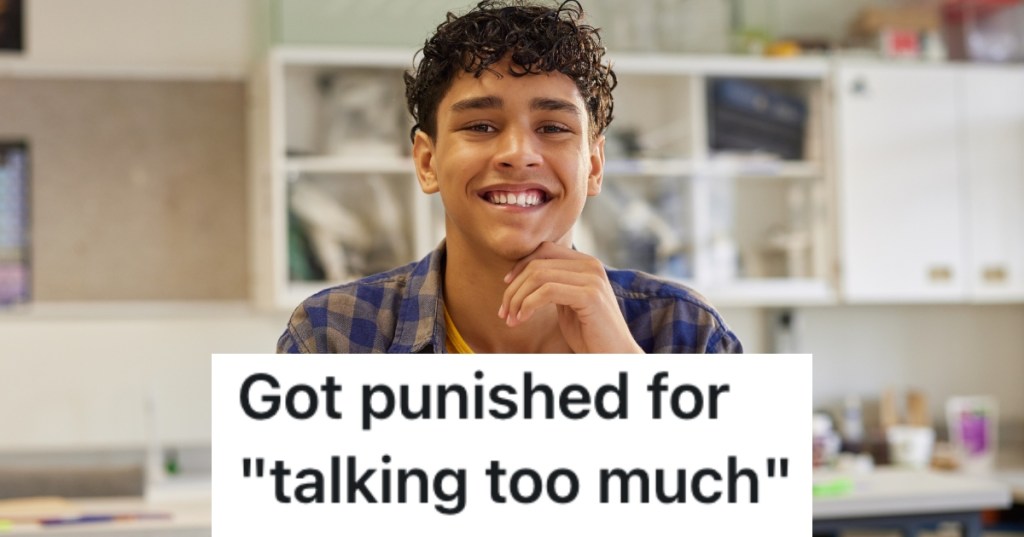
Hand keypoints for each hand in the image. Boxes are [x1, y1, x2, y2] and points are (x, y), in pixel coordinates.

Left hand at [498, 242, 643, 353]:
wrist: (615, 355)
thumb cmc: (589, 334)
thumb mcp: (566, 303)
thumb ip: (551, 285)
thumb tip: (519, 276)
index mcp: (585, 263)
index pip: (543, 250)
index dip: (520, 266)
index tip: (506, 287)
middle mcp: (590, 264)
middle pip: (537, 263)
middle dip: (514, 288)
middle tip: (504, 313)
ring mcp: (592, 278)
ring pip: (538, 275)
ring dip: (517, 299)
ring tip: (511, 319)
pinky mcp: (590, 295)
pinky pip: (546, 291)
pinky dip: (528, 304)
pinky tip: (522, 318)